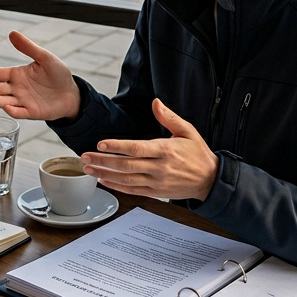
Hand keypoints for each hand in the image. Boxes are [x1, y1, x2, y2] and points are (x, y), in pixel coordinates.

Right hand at [0, 30, 81, 120]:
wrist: (71, 93)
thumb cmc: (57, 74)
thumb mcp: (44, 57)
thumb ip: (28, 47)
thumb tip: (12, 33)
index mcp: (17, 74)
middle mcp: (16, 88)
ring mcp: (22, 101)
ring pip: (5, 101)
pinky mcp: (31, 112)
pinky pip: (20, 112)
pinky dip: (13, 111)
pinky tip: (7, 108)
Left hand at [80, 99, 218, 201]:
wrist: (211, 180)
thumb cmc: (198, 154)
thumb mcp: (187, 131)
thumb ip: (169, 117)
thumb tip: (155, 103)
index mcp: (166, 150)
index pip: (137, 148)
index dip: (117, 147)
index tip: (100, 144)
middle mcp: (160, 168)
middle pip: (126, 165)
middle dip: (103, 161)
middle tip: (85, 157)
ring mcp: (157, 182)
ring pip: (126, 180)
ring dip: (105, 174)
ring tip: (88, 169)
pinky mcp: (156, 193)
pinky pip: (133, 190)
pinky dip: (116, 186)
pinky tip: (103, 180)